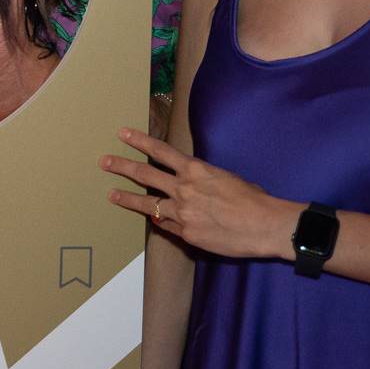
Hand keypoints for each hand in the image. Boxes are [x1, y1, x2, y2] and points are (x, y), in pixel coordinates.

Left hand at [100, 128, 299, 260]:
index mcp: (196, 170)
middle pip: (145, 175)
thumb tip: (196, 185)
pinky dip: (161, 221)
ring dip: (128, 199)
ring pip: (149, 204)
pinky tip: (151, 219)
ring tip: (112, 195)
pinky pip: (168, 226)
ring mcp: (183, 213)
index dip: (140, 141)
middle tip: (104, 162)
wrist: (265, 225)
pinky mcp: (187, 234)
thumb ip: (204, 180)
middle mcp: (184, 189)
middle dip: (122, 167)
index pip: (161, 151)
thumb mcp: (227, 178)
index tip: (123, 134)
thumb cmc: (254, 199)